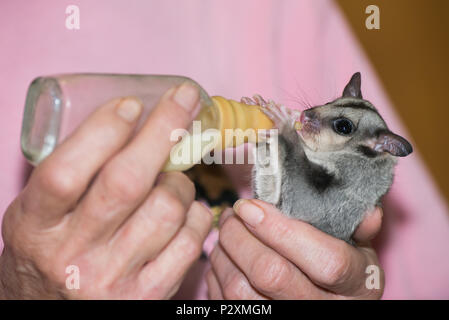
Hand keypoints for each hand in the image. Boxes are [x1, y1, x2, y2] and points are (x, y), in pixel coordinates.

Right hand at [0, 83, 211, 298]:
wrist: (50, 315)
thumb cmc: (48, 252)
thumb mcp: (37, 214)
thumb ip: (71, 173)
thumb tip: (131, 121)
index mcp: (35, 227)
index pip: (65, 173)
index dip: (102, 131)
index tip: (131, 105)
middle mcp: (73, 254)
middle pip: (126, 182)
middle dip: (162, 130)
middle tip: (182, 102)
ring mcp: (113, 278)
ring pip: (167, 208)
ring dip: (181, 180)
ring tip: (174, 178)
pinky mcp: (147, 295)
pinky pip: (189, 242)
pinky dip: (197, 215)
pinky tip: (188, 210)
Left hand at [207, 199, 383, 298]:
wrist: (328, 303)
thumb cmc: (342, 270)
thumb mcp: (359, 248)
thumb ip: (359, 227)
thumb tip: (369, 211)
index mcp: (358, 287)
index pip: (325, 261)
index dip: (282, 229)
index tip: (251, 205)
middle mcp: (324, 311)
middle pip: (271, 274)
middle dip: (241, 235)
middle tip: (233, 212)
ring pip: (241, 291)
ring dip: (224, 252)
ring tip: (227, 229)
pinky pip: (226, 302)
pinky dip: (217, 273)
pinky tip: (224, 254)